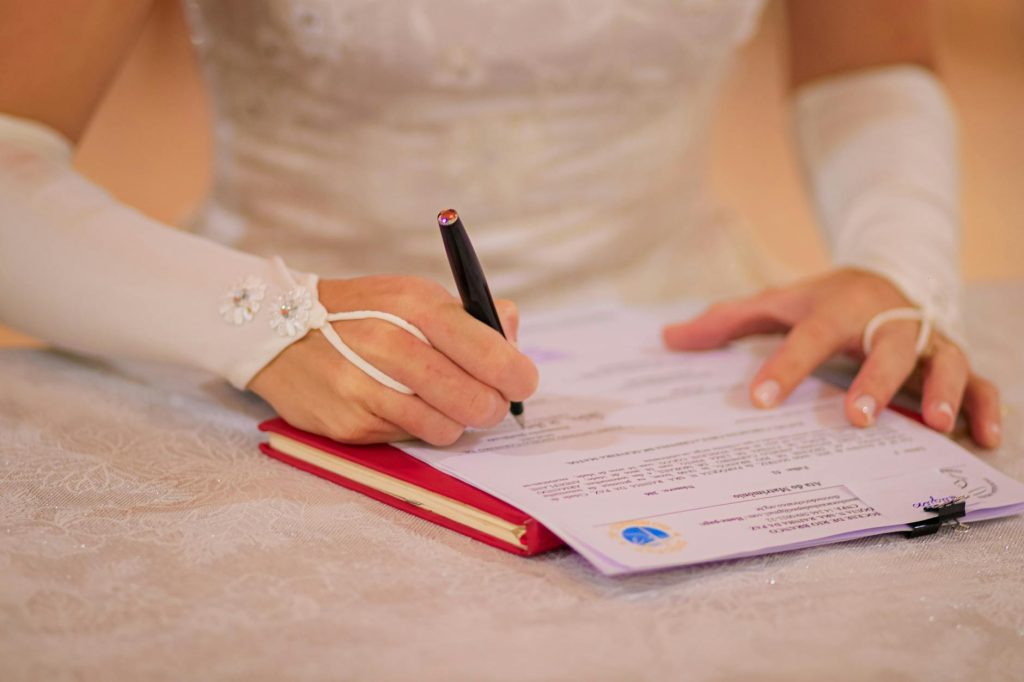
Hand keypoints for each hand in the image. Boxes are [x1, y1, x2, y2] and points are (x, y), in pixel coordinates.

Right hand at [249, 276, 537, 444]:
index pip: (489, 353)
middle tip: (487, 403)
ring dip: (456, 423)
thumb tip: (514, 340)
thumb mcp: (413, 295)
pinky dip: (417, 429)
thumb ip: (470, 316)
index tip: (521, 382)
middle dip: (492, 408)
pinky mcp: (349, 424)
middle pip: (475, 400)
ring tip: (443, 404)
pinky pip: (408, 439)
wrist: (276, 331)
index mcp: (415, 306)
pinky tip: (402, 407)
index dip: (517, 376)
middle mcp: (390, 344)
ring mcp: (365, 388)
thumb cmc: (363, 314)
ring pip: (446, 429)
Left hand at [661, 268, 1001, 447]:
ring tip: (938, 423)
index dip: (785, 366)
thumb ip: (724, 322)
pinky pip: (982, 380)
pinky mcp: (952, 358)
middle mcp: (886, 321)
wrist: (884, 273)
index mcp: (837, 308)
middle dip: (874, 379)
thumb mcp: (773, 302)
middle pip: (888, 345)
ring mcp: (925, 341)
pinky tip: (981, 439)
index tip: (759, 399)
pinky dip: (986, 405)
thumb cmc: (819, 300)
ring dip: (944, 388)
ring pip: (946, 359)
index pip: (807, 336)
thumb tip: (667, 339)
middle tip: (854, 416)